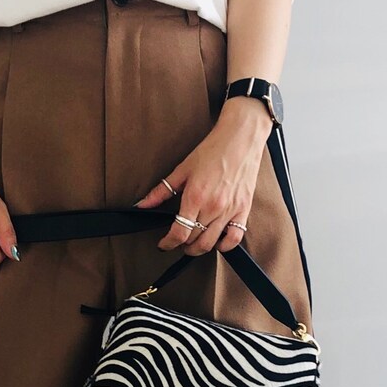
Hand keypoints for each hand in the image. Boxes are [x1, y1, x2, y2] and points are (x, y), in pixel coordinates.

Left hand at [133, 97, 271, 255]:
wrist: (240, 139)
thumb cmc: (213, 151)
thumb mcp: (182, 169)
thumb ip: (161, 191)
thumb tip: (142, 205)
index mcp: (195, 197)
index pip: (179, 233)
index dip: (167, 243)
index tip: (164, 244)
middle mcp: (213, 207)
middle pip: (193, 241)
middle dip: (181, 244)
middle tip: (177, 239)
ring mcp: (229, 211)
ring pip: (211, 243)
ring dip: (198, 248)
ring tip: (192, 242)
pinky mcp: (243, 210)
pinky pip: (234, 238)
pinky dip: (224, 246)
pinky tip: (216, 241)